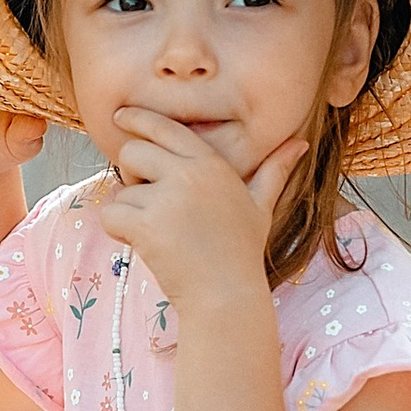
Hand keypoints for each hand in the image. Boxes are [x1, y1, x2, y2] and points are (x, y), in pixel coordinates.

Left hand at [98, 107, 305, 308]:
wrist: (227, 295)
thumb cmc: (241, 252)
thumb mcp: (261, 207)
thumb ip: (274, 171)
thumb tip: (300, 143)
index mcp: (212, 164)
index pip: (166, 127)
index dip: (140, 119)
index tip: (121, 115)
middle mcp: (188, 174)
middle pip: (132, 151)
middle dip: (131, 174)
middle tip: (149, 201)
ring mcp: (166, 199)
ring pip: (120, 190)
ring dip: (129, 212)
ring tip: (159, 234)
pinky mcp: (146, 225)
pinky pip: (110, 215)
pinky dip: (117, 231)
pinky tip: (142, 244)